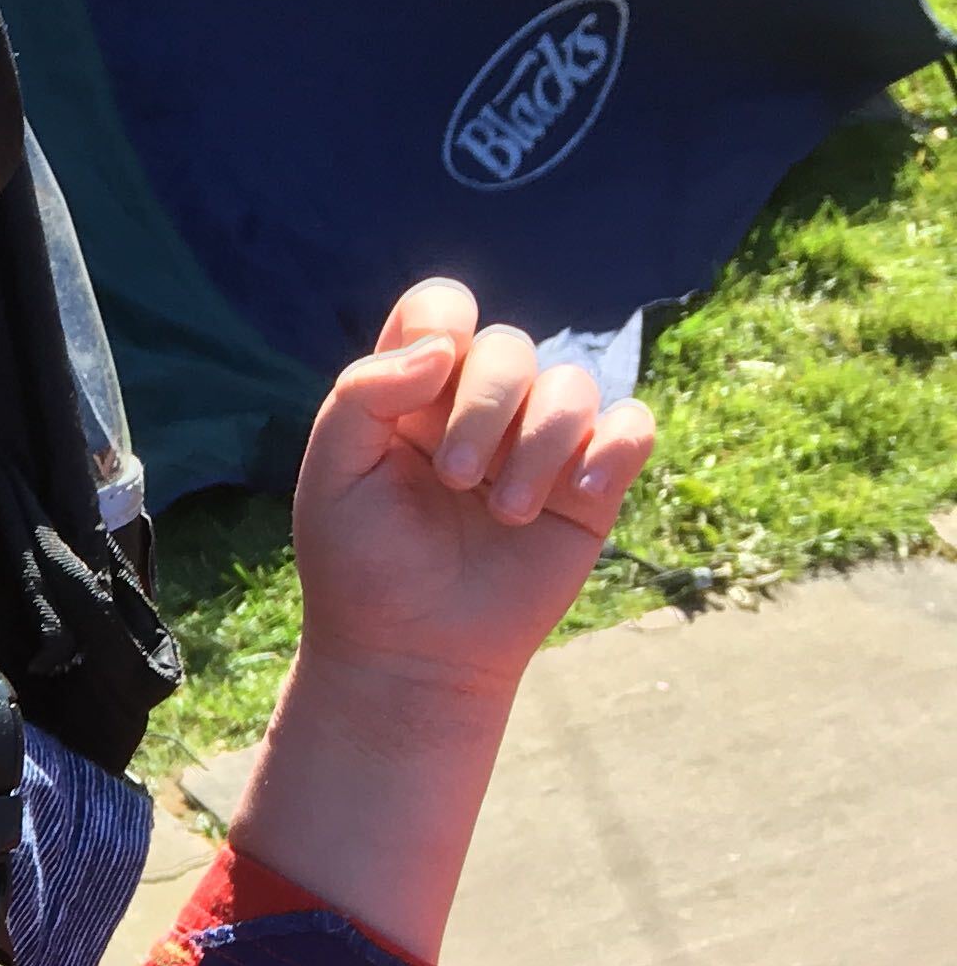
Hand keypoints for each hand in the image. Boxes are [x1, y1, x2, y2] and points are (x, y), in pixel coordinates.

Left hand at [293, 278, 654, 704]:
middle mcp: (480, 409)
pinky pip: (632, 427)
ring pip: (572, 386)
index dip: (443, 320)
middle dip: (486, 406)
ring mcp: (538, 446)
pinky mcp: (588, 488)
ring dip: (540, 444)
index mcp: (415, 393)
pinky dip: (615, 448)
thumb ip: (364, 395)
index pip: (442, 309)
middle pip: (510, 347)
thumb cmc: (361, 569)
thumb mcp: (333, 476)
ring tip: (506, 514)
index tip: (428, 376)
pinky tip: (581, 493)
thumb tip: (445, 346)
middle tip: (454, 480)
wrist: (408, 657)